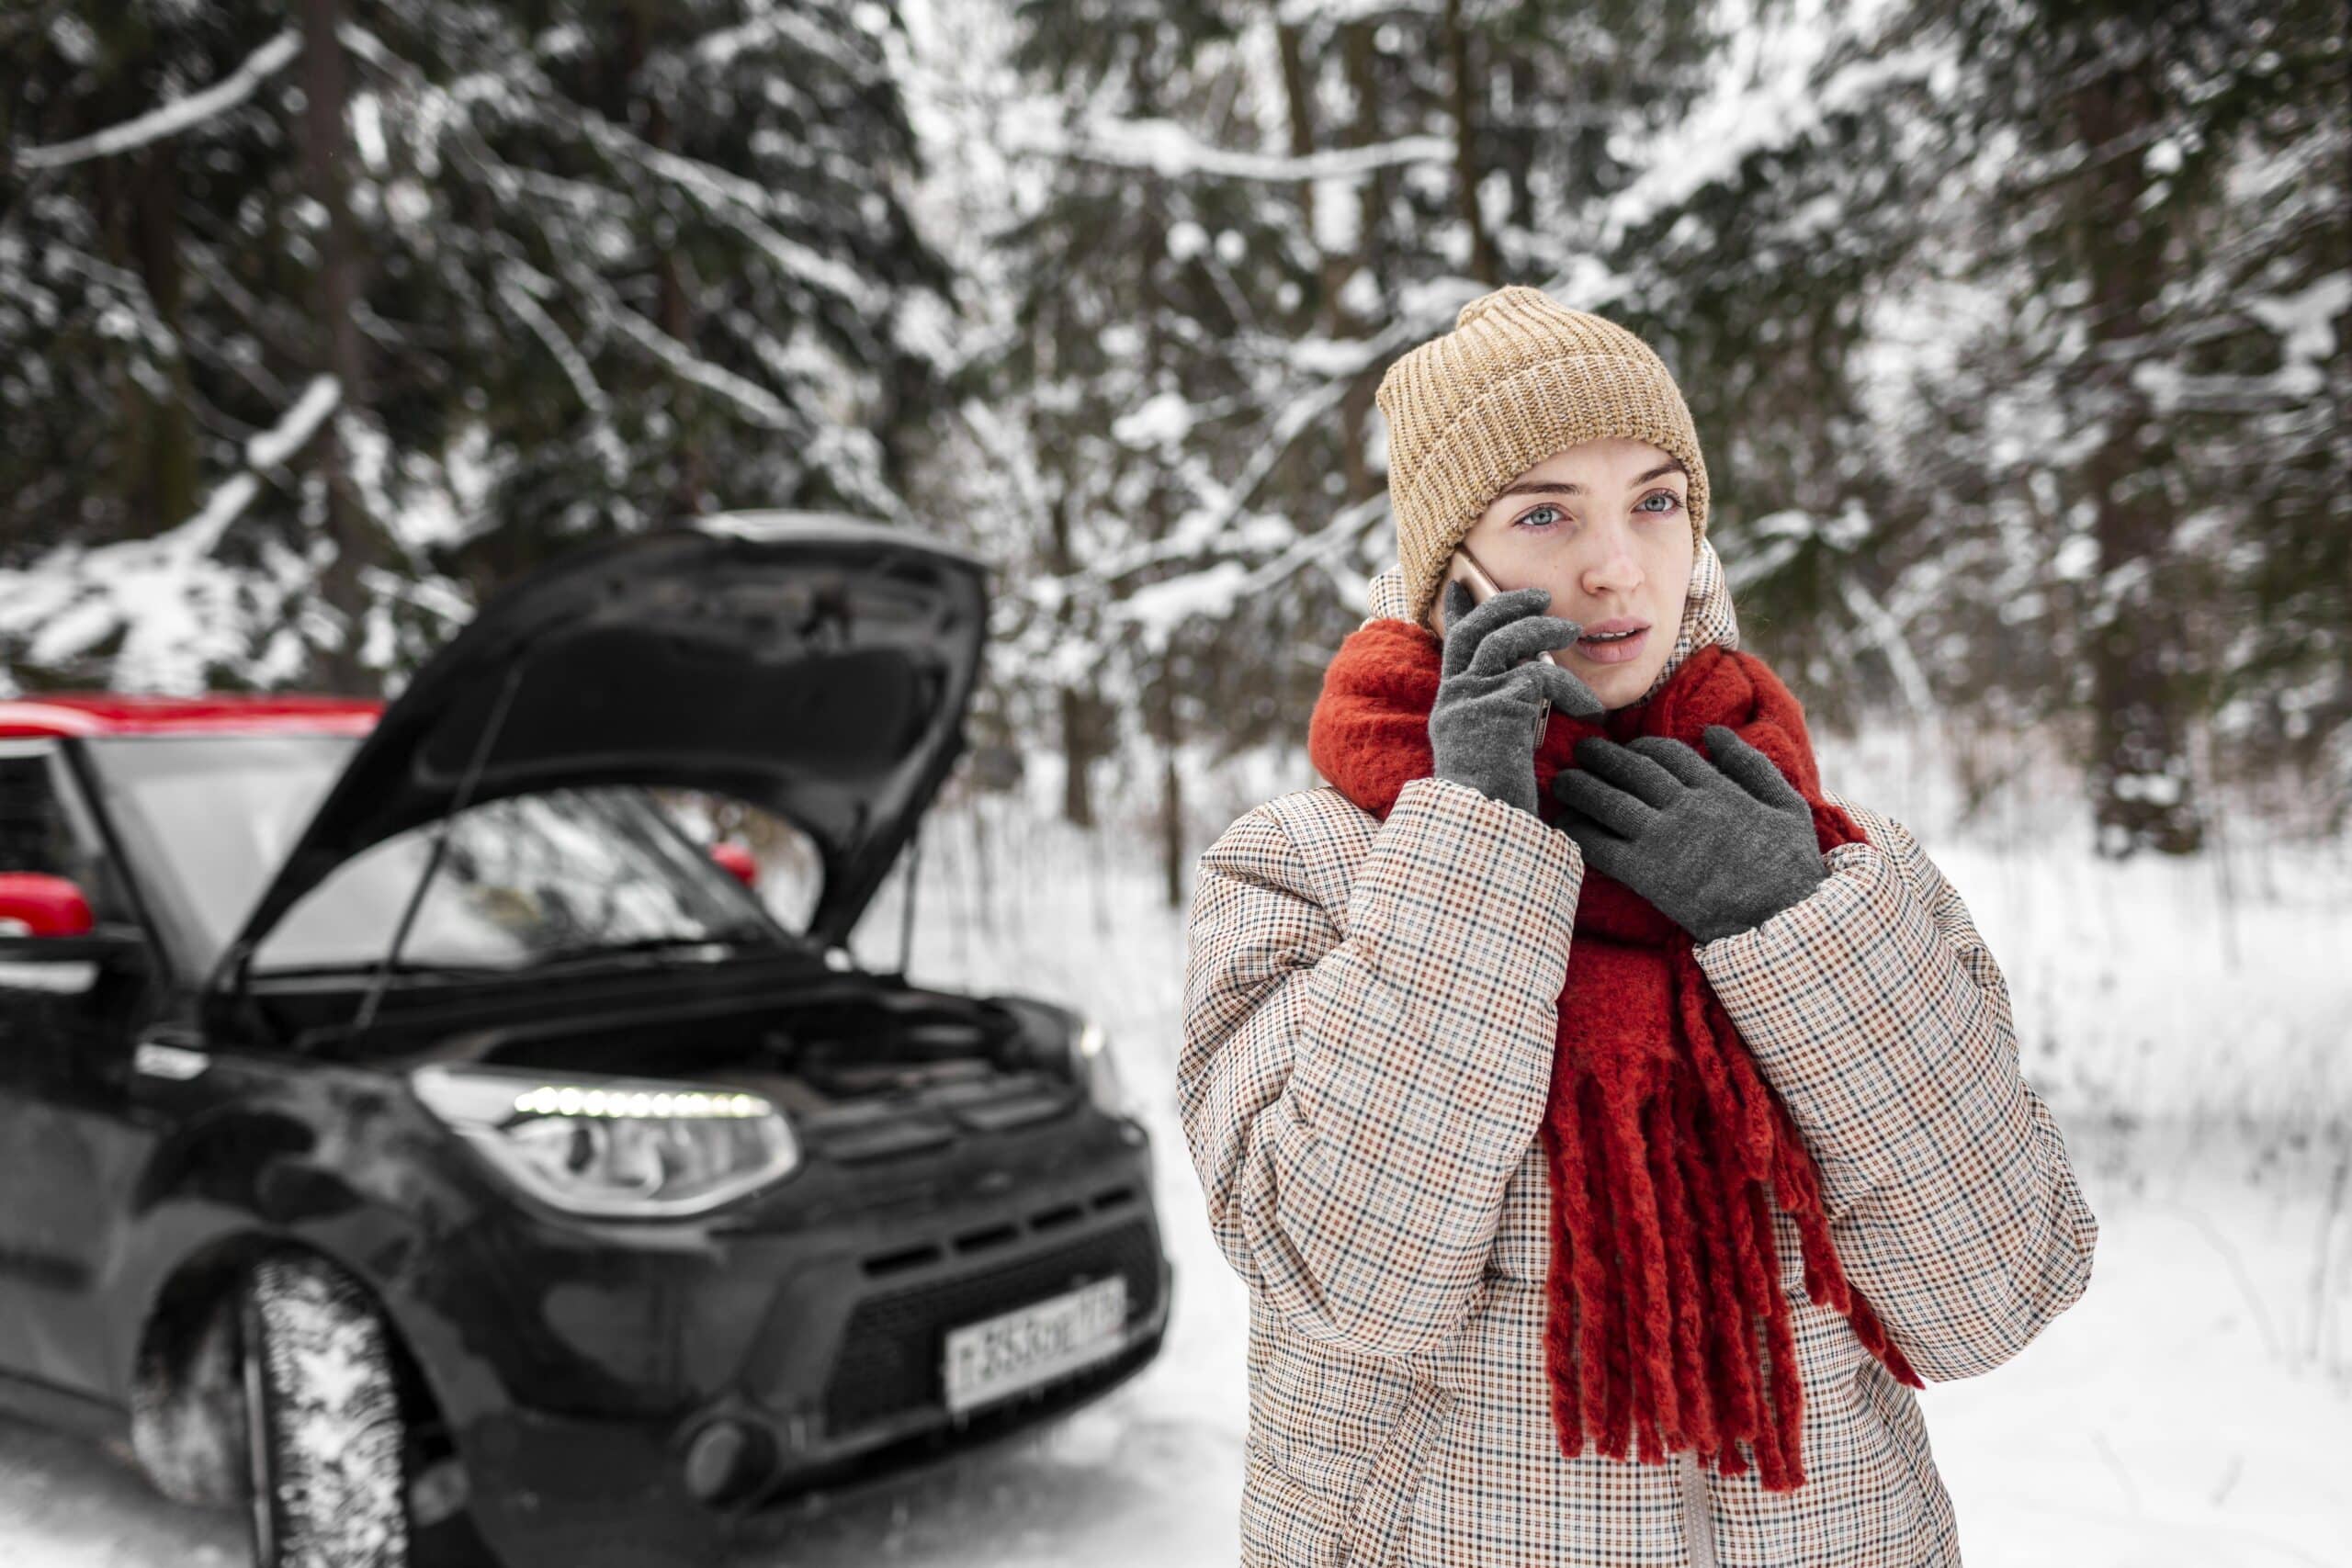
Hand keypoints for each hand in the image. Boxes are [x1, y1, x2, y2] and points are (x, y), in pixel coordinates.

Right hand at [1429, 580, 1605, 816]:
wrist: (1485, 832)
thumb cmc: (1497, 802)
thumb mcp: (1493, 750)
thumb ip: (1500, 715)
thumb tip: (1528, 685)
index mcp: (1451, 706)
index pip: (1451, 646)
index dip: (1459, 611)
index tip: (1463, 584)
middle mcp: (1455, 699)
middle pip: (1474, 631)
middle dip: (1505, 604)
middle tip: (1538, 596)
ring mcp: (1472, 702)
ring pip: (1504, 642)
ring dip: (1541, 629)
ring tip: (1571, 630)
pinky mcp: (1499, 710)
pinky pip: (1539, 677)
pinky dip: (1570, 687)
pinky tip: (1590, 709)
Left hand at [1548, 725, 1826, 941]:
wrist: (1784, 921)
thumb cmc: (1791, 868)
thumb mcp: (1787, 807)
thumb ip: (1751, 766)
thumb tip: (1714, 733)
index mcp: (1717, 789)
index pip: (1668, 754)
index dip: (1642, 748)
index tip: (1629, 749)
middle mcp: (1686, 807)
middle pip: (1632, 770)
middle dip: (1602, 757)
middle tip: (1581, 751)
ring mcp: (1664, 839)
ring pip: (1610, 802)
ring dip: (1581, 788)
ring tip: (1562, 781)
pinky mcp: (1647, 874)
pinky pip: (1601, 846)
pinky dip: (1578, 833)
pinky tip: (1564, 827)